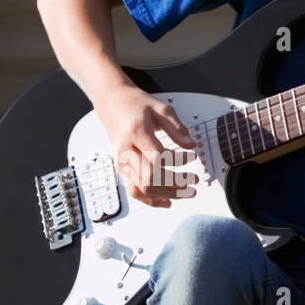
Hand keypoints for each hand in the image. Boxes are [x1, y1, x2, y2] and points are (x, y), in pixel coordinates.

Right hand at [95, 82, 197, 208]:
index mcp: (136, 133)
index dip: (178, 162)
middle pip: (150, 178)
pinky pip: (134, 191)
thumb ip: (177, 129)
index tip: (193, 157)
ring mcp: (121, 161)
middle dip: (175, 184)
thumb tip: (191, 145)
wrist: (111, 103)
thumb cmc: (134, 105)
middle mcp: (126, 150)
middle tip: (193, 182)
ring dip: (167, 194)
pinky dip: (151, 200)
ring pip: (143, 189)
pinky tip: (167, 201)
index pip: (157, 157)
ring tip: (186, 192)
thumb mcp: (160, 109)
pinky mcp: (121, 168)